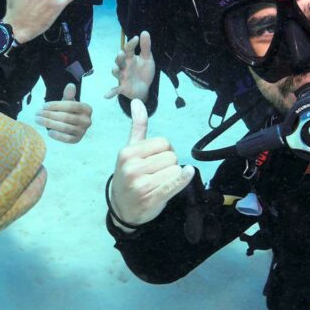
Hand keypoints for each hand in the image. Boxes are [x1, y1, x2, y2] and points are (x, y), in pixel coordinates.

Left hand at [36, 83, 92, 143]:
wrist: (73, 123)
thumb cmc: (69, 110)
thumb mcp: (69, 101)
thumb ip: (69, 95)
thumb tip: (70, 85)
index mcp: (87, 109)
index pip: (70, 106)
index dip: (56, 105)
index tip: (44, 106)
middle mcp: (87, 121)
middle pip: (66, 117)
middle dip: (49, 115)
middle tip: (37, 113)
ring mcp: (83, 131)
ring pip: (64, 128)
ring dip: (49, 124)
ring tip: (38, 120)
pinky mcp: (77, 140)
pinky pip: (67, 139)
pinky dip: (57, 136)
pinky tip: (49, 132)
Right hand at [104, 31, 155, 101]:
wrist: (145, 87)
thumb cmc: (144, 71)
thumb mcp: (147, 58)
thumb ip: (145, 47)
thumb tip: (144, 32)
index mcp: (130, 58)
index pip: (128, 49)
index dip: (131, 44)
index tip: (136, 38)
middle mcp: (124, 67)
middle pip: (119, 60)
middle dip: (119, 57)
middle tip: (121, 53)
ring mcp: (122, 77)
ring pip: (116, 73)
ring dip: (115, 70)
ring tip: (115, 68)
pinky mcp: (123, 88)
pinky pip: (115, 90)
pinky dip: (110, 92)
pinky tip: (106, 96)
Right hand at [109, 99, 194, 229]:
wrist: (122, 208)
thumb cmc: (128, 176)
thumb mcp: (130, 151)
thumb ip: (138, 127)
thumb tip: (137, 101)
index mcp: (127, 153)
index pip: (162, 142)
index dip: (165, 150)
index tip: (155, 159)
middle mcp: (133, 168)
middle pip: (171, 156)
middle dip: (169, 164)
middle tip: (156, 174)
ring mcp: (142, 184)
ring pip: (175, 169)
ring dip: (173, 176)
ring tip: (159, 182)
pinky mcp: (152, 198)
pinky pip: (175, 183)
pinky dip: (184, 178)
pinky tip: (188, 173)